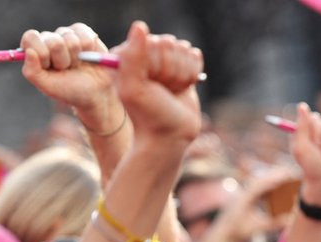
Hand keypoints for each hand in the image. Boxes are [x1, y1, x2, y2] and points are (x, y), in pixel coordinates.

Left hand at [20, 23, 122, 131]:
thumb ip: (32, 72)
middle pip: (53, 41)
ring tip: (76, 65)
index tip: (49, 67)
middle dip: (62, 60)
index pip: (31, 38)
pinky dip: (88, 50)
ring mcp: (66, 34)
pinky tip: (87, 57)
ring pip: (70, 39)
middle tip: (65, 70)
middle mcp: (49, 39)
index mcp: (35, 50)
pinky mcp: (83, 33)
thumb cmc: (69, 90)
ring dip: (75, 58)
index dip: (42, 53)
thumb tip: (29, 52)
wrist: (95, 93)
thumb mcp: (47, 87)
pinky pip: (85, 36)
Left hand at [113, 21, 202, 144]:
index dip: (155, 65)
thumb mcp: (134, 88)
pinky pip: (194, 55)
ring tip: (170, 91)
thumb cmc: (149, 116)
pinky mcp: (181, 65)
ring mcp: (163, 59)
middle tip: (161, 90)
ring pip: (183, 49)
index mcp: (125, 55)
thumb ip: (133, 57)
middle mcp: (143, 54)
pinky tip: (181, 88)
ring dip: (181, 74)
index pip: (150, 42)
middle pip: (168, 43)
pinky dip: (192, 74)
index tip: (150, 84)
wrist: (169, 137)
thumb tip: (140, 26)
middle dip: (169, 71)